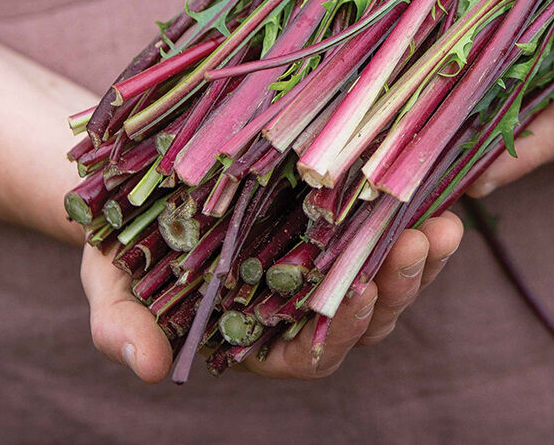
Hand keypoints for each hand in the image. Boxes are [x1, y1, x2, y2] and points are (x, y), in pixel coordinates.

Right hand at [81, 212, 463, 380]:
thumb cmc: (122, 247)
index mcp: (259, 338)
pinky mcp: (347, 214)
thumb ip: (122, 327)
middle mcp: (305, 307)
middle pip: (369, 314)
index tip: (356, 296)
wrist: (133, 184)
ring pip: (393, 273)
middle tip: (418, 244)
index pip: (313, 353)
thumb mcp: (111, 282)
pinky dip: (417, 207)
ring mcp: (331, 261)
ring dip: (424, 253)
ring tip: (443, 222)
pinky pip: (392, 222)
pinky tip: (439, 184)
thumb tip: (149, 368)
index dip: (340, 331)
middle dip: (399, 284)